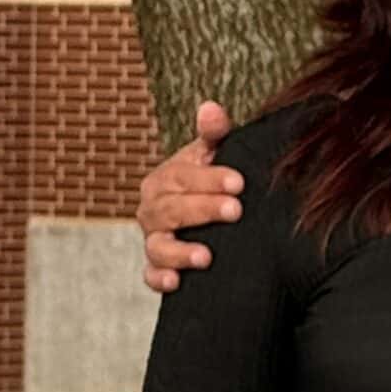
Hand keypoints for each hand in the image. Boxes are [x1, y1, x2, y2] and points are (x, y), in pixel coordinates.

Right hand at [140, 101, 241, 294]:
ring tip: (206, 256)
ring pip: (157, 245)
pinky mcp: (159, 267)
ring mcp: (155, 239)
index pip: (181, 175)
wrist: (219, 221)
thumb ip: (215, 134)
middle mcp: (154, 208)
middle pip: (169, 209)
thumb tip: (210, 108)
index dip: (208, 178)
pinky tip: (176, 283)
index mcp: (168, 178)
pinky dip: (160, 279)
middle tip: (235, 211)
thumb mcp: (219, 155)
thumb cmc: (219, 181)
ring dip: (180, 251)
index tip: (239, 182)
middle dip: (201, 210)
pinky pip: (151, 275)